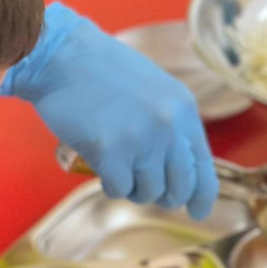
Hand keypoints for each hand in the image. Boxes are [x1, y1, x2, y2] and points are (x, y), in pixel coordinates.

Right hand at [1, 3, 217, 218]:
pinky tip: (102, 165)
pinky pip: (119, 189)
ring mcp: (141, 140)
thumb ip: (172, 126)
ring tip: (118, 166)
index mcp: (184, 109)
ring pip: (148, 191)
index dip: (202, 195)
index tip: (198, 211)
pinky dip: (110, 183)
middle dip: (163, 195)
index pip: (204, 166)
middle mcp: (169, 126)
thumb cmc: (103, 73)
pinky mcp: (110, 152)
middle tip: (145, 188)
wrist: (62, 56)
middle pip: (179, 187)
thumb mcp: (156, 92)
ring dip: (133, 187)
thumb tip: (180, 172)